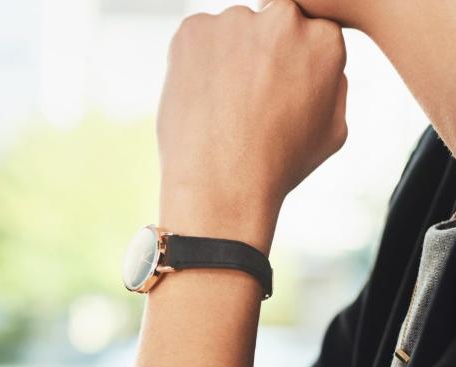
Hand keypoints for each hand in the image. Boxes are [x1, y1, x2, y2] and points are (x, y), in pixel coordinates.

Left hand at [158, 1, 347, 252]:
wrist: (222, 185)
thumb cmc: (278, 166)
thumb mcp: (332, 130)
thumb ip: (334, 84)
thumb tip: (322, 62)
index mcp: (324, 38)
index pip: (305, 33)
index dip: (286, 64)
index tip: (274, 90)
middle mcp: (283, 19)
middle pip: (269, 25)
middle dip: (259, 53)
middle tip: (243, 97)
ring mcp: (235, 21)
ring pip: (230, 32)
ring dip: (225, 57)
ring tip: (219, 106)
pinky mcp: (193, 31)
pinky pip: (195, 38)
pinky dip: (193, 61)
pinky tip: (199, 99)